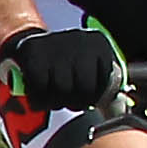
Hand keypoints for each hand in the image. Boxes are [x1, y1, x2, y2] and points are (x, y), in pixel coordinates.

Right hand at [0, 26, 114, 115]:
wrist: (26, 41)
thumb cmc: (63, 62)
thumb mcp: (87, 65)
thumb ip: (103, 83)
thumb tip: (119, 106)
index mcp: (98, 43)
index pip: (105, 82)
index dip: (93, 98)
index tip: (84, 98)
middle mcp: (80, 41)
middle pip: (84, 89)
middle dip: (75, 102)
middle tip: (67, 101)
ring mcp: (56, 45)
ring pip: (62, 90)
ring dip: (55, 102)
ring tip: (51, 96)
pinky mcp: (33, 53)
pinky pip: (40, 88)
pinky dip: (38, 98)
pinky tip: (37, 94)